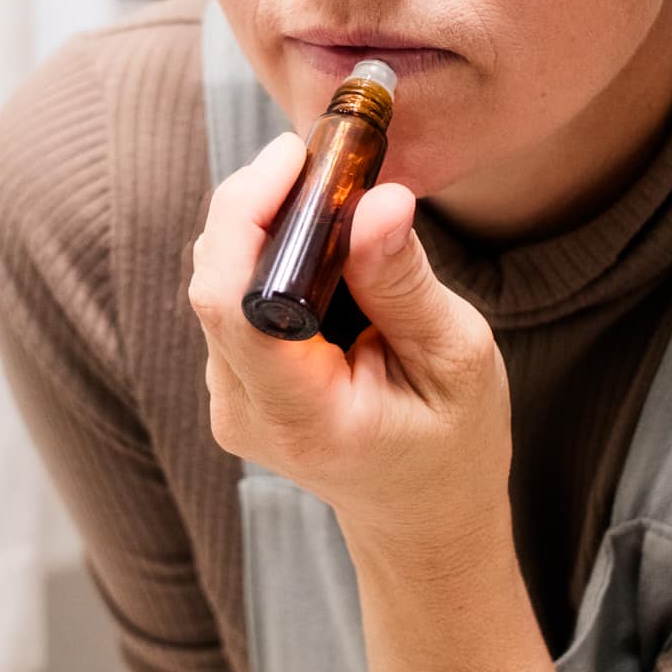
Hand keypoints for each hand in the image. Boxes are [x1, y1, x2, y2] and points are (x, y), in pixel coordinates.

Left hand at [188, 132, 512, 559]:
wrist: (422, 515)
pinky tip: (321, 245)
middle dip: (261, 202)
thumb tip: (378, 199)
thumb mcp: (455, 359)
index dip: (251, 213)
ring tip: (334, 196)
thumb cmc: (453, 444)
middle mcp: (244, 410)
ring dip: (267, 224)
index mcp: (302, 416)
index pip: (234, 303)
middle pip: (216, 279)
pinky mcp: (233, 382)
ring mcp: (230, 399)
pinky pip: (234, 296)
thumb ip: (404, 283)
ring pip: (219, 279)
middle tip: (326, 158)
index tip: (299, 156)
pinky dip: (270, 254)